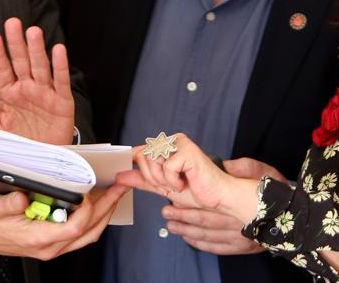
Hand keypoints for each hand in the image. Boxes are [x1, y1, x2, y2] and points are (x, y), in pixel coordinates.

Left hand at [0, 18, 74, 144]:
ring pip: (40, 67)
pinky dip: (60, 66)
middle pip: (21, 62)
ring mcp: (45, 93)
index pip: (2, 69)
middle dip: (16, 43)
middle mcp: (27, 88)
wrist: (43, 159)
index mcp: (9, 92)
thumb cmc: (20, 141)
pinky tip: (58, 50)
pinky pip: (60, 81)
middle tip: (12, 23)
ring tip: (32, 32)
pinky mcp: (62, 101)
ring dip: (37, 49)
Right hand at [0, 184, 129, 258]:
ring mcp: (50, 246)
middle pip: (89, 232)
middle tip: (120, 189)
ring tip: (113, 194)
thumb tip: (24, 196)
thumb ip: (9, 203)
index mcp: (38, 239)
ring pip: (87, 235)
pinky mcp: (49, 240)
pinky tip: (93, 203)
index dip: (88, 209)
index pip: (75, 227)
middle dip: (107, 209)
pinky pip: (78, 233)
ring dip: (103, 214)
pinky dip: (91, 218)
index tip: (93, 192)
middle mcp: (49, 247)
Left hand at [116, 133, 260, 225]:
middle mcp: (173, 140)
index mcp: (167, 145)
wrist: (218, 198)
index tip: (144, 179)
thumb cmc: (197, 191)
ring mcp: (180, 143)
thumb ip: (142, 180)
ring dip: (162, 181)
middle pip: (143, 157)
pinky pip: (166, 167)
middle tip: (170, 186)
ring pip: (152, 161)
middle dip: (153, 178)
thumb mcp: (163, 186)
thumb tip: (121, 175)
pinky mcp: (187, 150)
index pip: (139, 151)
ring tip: (178, 185)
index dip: (139, 168)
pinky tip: (185, 183)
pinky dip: (173, 181)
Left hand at [160, 158, 286, 254]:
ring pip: (208, 235)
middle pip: (203, 220)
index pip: (205, 202)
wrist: (298, 215)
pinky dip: (202, 244)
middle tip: (165, 212)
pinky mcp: (245, 247)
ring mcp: (241, 237)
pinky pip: (218, 248)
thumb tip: (225, 165)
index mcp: (238, 203)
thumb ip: (242, 168)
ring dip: (187, 230)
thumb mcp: (261, 171)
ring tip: (172, 225)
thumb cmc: (276, 190)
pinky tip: (190, 239)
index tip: (170, 197)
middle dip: (181, 216)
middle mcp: (237, 223)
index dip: (186, 201)